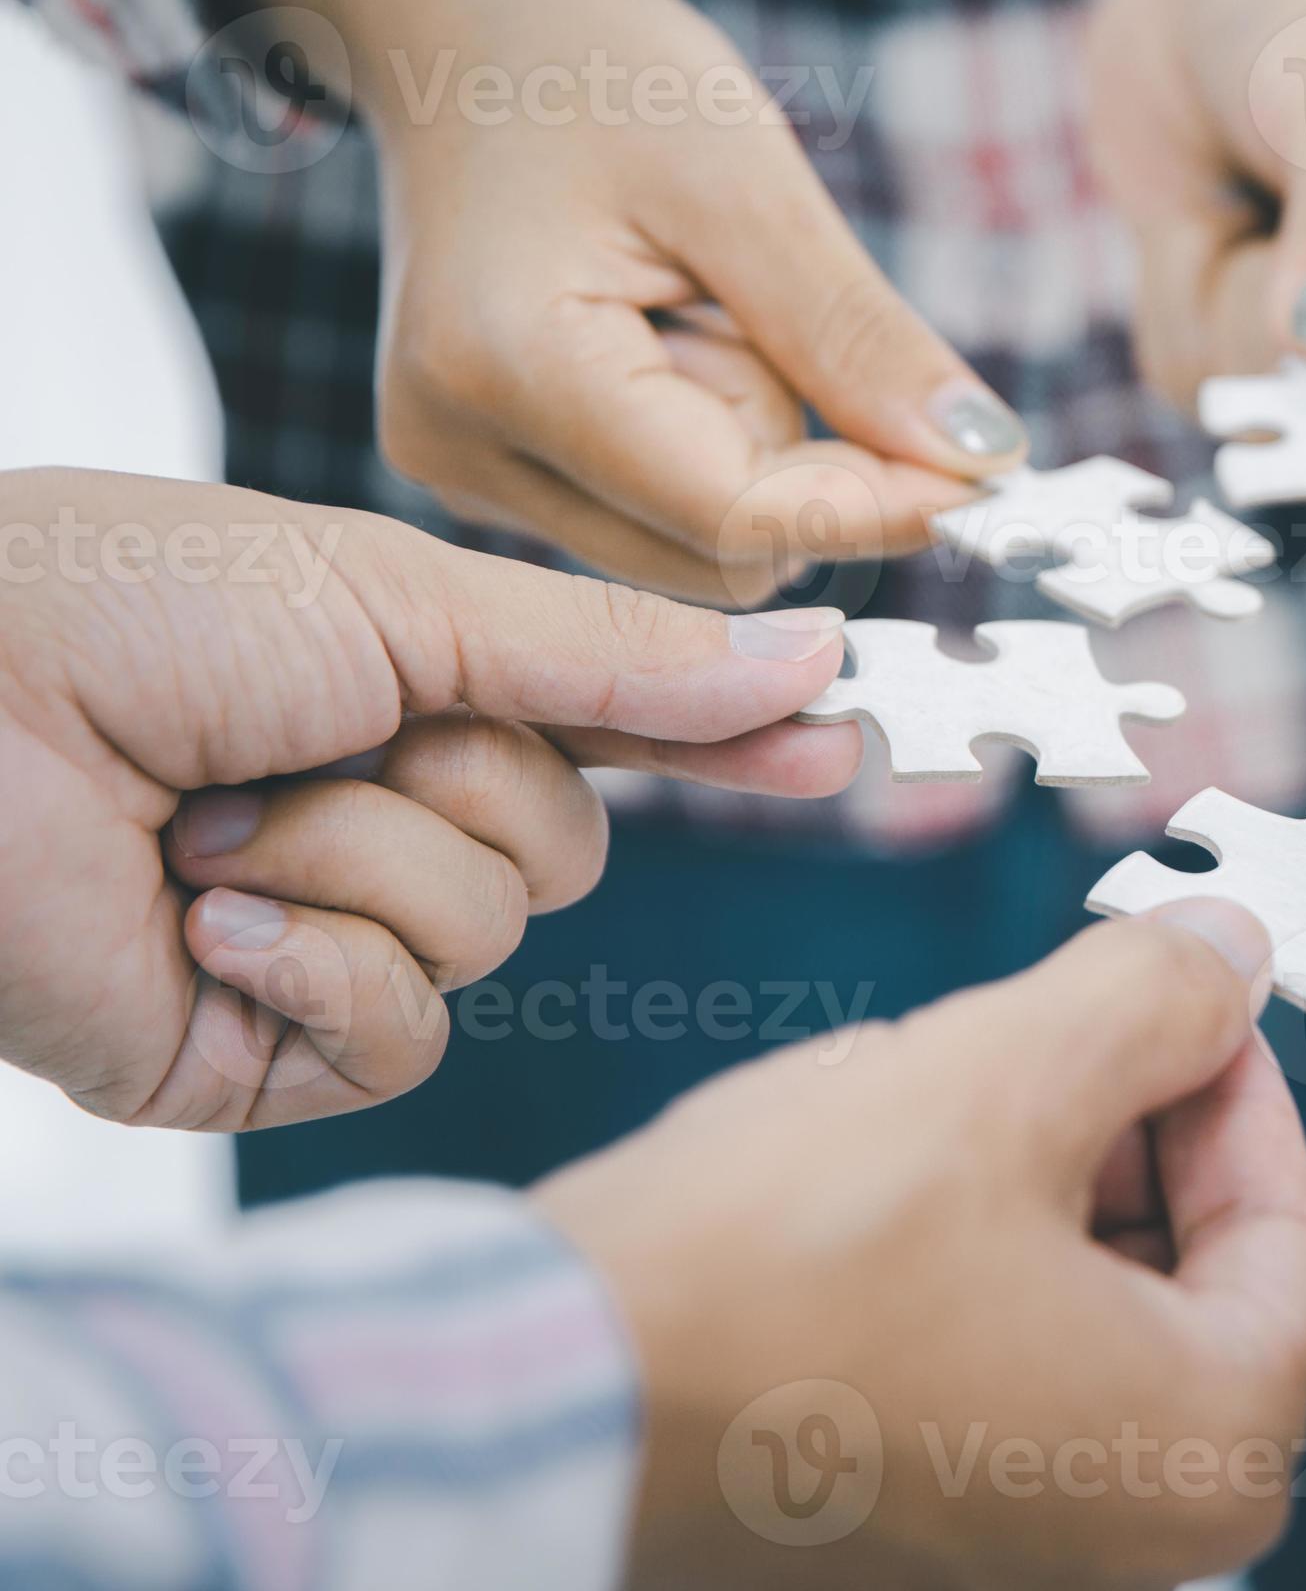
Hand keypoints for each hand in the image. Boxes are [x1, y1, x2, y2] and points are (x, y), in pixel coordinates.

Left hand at [0, 469, 858, 1129]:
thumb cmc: (130, 607)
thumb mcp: (403, 597)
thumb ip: (617, 655)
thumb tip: (818, 658)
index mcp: (410, 698)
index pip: (612, 738)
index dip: (721, 745)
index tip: (832, 749)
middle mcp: (378, 822)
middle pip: (565, 852)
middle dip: (462, 785)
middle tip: (325, 737)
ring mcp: (322, 942)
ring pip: (491, 938)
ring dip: (358, 860)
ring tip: (213, 818)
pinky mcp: (262, 1052)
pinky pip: (403, 1037)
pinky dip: (319, 967)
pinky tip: (208, 917)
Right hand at [239, 0, 1024, 604]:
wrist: (458, 28)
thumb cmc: (590, 67)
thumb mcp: (748, 181)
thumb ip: (857, 339)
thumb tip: (981, 462)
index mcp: (505, 370)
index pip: (735, 519)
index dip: (877, 504)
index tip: (980, 467)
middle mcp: (461, 450)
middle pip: (721, 555)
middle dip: (797, 460)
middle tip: (761, 311)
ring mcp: (464, 471)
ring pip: (700, 548)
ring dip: (751, 447)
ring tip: (694, 309)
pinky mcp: (491, 473)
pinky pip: (661, 514)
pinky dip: (705, 442)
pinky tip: (663, 337)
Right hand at [539, 906, 1305, 1588]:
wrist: (538, 1403)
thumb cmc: (770, 1273)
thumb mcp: (1001, 1073)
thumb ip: (1152, 1001)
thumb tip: (1228, 951)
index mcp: (1208, 1452)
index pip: (1288, 1228)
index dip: (1234, 1082)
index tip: (1187, 992)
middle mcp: (1136, 1535)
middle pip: (1185, 1267)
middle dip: (1116, 1125)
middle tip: (1049, 1019)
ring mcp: (1020, 1542)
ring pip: (1077, 1299)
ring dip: (1022, 1174)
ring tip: (921, 1097)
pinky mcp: (913, 1524)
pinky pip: (988, 1356)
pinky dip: (954, 1252)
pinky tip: (860, 1183)